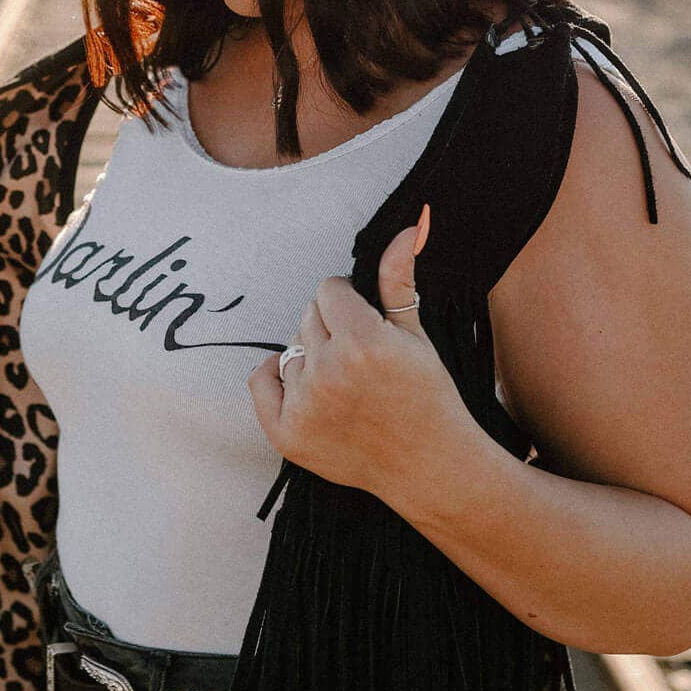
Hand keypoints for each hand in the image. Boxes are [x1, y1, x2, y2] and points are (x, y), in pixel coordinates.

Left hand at [248, 203, 470, 508]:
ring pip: (290, 349)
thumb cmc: (428, 395)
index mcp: (363, 340)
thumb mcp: (416, 334)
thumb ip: (400, 279)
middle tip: (361, 357)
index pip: (327, 290)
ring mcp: (305, 406)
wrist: (430, 467)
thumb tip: (414, 223)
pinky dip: (276, 378)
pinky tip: (306, 387)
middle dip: (332, 328)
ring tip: (346, 383)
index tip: (368, 323)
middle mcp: (329, 372)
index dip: (349, 303)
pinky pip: (260, 382)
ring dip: (311, 358)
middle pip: (308, 317)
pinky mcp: (287, 436)